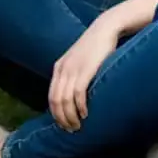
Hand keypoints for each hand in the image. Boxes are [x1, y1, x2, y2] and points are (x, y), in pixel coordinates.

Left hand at [49, 17, 120, 131]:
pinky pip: (77, 94)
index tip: (64, 124)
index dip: (56, 114)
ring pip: (65, 101)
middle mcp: (63, 69)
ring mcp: (73, 69)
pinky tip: (85, 113)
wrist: (105, 28)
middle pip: (56, 101)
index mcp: (59, 67)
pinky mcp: (85, 70)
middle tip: (71, 130)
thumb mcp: (79, 59)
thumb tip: (75, 95)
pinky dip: (80, 107)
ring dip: (71, 117)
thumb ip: (74, 73)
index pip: (51, 96)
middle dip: (62, 119)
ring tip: (78, 125)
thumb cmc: (96, 46)